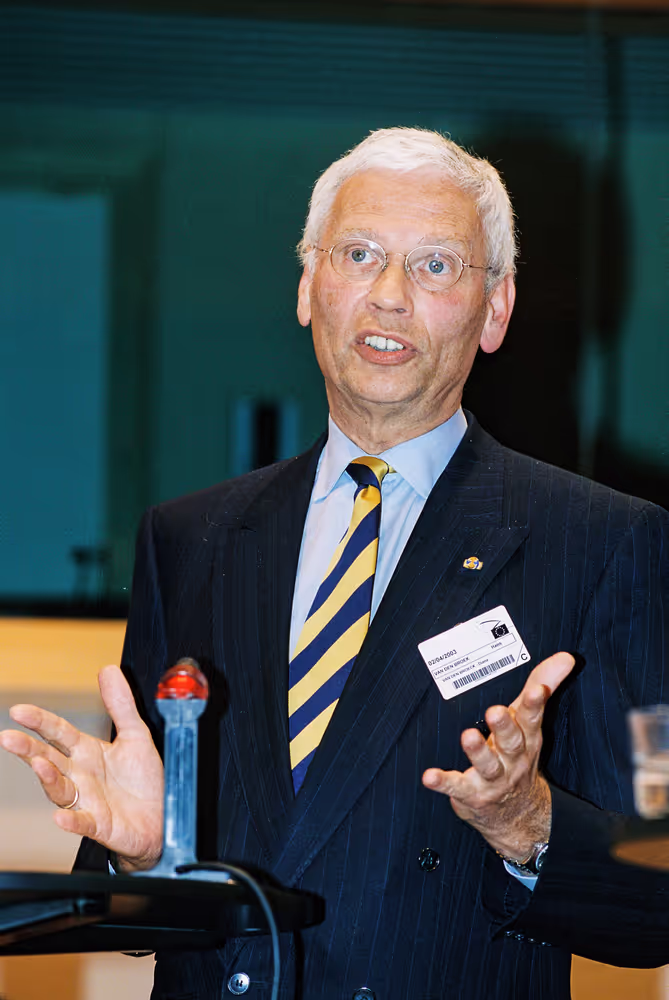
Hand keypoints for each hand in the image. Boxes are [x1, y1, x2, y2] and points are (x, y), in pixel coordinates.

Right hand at [0, 665, 163, 870]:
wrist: (162, 818)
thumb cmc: (144, 780)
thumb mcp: (135, 735)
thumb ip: (120, 705)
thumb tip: (108, 670)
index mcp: (87, 752)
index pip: (58, 733)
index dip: (40, 721)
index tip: (18, 711)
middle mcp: (81, 775)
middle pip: (49, 759)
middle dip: (28, 749)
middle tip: (8, 738)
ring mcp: (86, 801)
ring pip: (59, 789)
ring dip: (48, 778)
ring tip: (39, 764)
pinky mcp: (99, 824)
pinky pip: (81, 822)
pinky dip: (70, 820)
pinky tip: (61, 817)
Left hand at [422, 651, 574, 859]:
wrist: (518, 816)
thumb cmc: (518, 757)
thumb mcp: (531, 724)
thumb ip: (543, 686)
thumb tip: (565, 657)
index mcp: (527, 740)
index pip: (532, 720)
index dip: (535, 705)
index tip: (536, 690)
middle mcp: (513, 760)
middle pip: (511, 742)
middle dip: (504, 727)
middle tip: (495, 711)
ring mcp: (493, 779)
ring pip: (487, 765)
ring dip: (477, 751)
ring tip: (468, 736)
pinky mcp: (471, 794)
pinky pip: (456, 787)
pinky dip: (443, 782)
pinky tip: (429, 776)